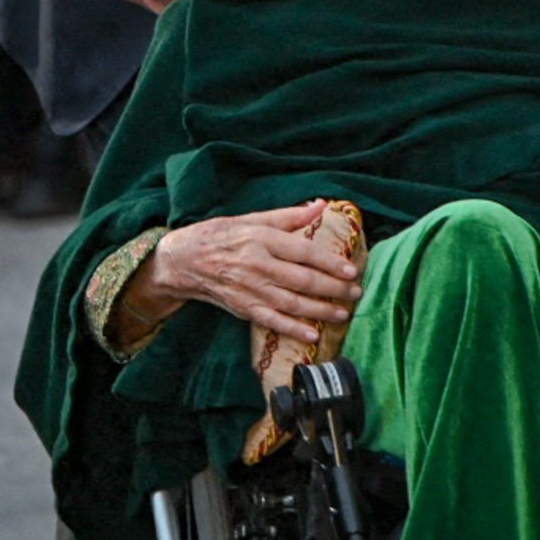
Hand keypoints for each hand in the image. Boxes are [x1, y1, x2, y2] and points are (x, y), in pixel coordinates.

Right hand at [149, 202, 364, 346]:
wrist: (184, 260)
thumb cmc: (222, 234)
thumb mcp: (253, 218)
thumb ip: (289, 216)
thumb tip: (321, 205)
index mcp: (262, 239)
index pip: (304, 252)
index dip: (330, 262)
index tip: (351, 269)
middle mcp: (257, 265)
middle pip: (302, 280)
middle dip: (333, 288)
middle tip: (356, 291)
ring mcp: (250, 289)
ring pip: (291, 303)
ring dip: (320, 310)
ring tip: (343, 313)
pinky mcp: (243, 307)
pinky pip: (272, 320)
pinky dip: (293, 329)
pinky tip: (313, 334)